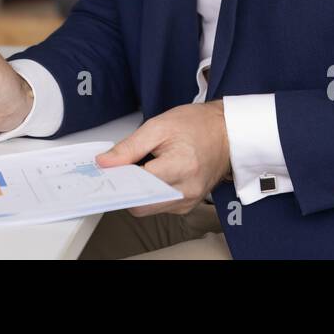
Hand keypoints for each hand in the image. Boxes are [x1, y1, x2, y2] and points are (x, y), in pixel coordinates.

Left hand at [95, 102, 230, 216]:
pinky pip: (160, 206)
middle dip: (128, 187)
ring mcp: (188, 201)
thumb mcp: (159, 126)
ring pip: (148, 208)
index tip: (107, 172)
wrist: (228, 132)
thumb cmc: (198, 125)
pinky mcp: (188, 205)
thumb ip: (129, 147)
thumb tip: (105, 162)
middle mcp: (186, 191)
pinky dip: (152, 193)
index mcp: (179, 167)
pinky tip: (157, 174)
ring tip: (147, 166)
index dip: (119, 180)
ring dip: (140, 191)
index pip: (136, 187)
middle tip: (125, 167)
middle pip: (140, 205)